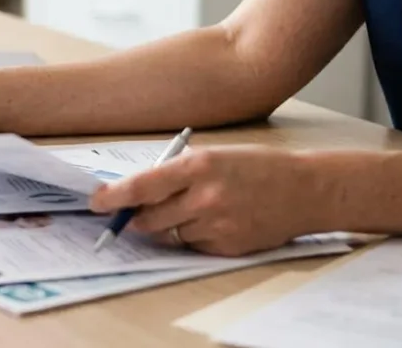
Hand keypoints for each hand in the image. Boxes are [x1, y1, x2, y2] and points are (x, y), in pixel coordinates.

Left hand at [88, 146, 323, 256]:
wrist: (305, 190)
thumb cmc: (256, 167)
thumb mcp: (213, 155)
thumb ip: (175, 172)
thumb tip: (135, 191)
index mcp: (198, 167)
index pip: (142, 187)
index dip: (114, 198)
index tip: (96, 203)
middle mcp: (205, 198)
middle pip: (147, 219)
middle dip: (137, 216)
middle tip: (140, 211)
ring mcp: (217, 225)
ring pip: (169, 234)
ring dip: (171, 224)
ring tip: (200, 207)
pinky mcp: (227, 247)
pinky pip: (192, 245)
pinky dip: (193, 235)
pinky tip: (217, 220)